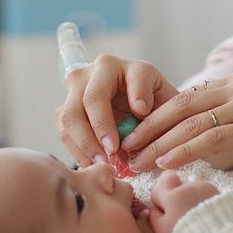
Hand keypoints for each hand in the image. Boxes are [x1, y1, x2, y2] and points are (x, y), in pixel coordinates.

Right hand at [55, 55, 178, 166]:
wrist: (140, 114)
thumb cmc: (157, 111)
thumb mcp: (168, 108)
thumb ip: (162, 112)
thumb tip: (138, 113)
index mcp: (133, 68)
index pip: (135, 77)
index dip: (138, 95)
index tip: (143, 113)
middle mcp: (101, 70)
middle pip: (91, 97)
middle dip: (100, 128)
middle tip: (113, 153)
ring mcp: (79, 87)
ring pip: (70, 115)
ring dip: (85, 143)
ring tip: (103, 164)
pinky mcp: (66, 107)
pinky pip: (64, 130)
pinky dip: (76, 150)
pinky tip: (92, 163)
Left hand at [120, 67, 232, 171]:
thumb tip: (215, 136)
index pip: (185, 98)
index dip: (154, 118)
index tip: (133, 137)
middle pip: (178, 107)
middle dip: (145, 130)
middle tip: (120, 151)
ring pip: (189, 123)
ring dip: (156, 145)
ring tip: (133, 163)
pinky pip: (213, 137)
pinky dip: (184, 150)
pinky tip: (166, 163)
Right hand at [149, 170, 219, 232]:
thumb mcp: (161, 229)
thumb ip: (153, 215)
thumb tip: (154, 208)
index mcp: (171, 196)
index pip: (159, 185)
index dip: (159, 197)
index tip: (164, 208)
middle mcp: (186, 187)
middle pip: (174, 181)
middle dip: (174, 191)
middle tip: (178, 207)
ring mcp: (202, 186)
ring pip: (190, 186)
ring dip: (189, 195)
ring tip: (194, 212)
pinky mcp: (214, 189)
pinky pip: (203, 189)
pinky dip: (201, 197)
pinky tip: (204, 210)